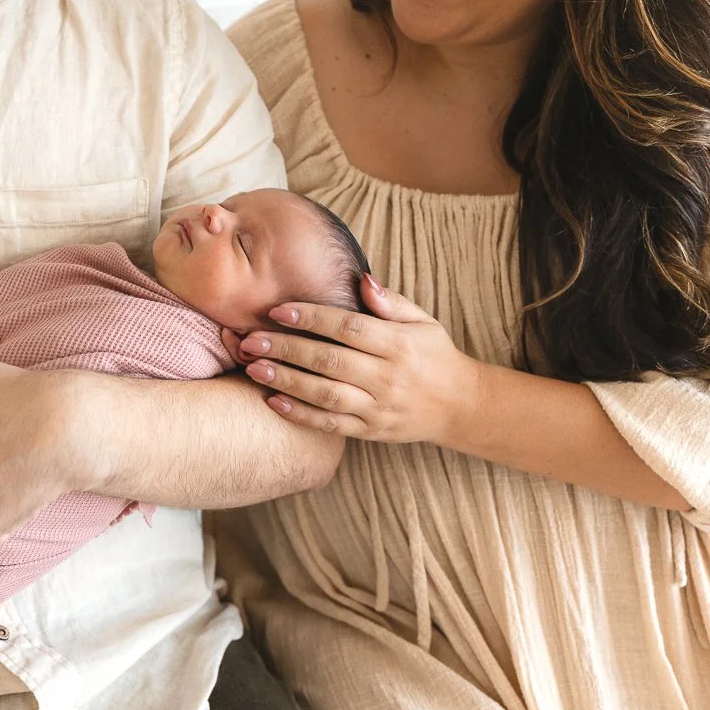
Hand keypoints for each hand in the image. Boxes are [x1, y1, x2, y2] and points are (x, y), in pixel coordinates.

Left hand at [237, 274, 482, 445]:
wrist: (459, 406)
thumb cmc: (434, 355)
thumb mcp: (422, 321)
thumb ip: (390, 302)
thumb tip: (361, 278)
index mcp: (399, 345)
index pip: (348, 328)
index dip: (311, 318)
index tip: (278, 310)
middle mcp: (387, 377)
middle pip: (329, 361)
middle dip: (286, 349)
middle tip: (250, 340)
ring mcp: (378, 407)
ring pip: (325, 394)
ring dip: (285, 381)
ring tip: (253, 369)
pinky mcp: (370, 431)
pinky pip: (331, 424)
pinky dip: (300, 415)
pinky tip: (273, 401)